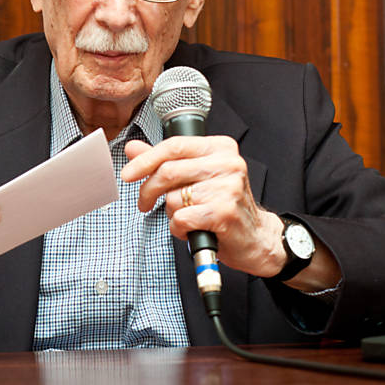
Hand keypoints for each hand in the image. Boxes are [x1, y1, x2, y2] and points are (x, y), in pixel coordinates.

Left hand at [121, 136, 285, 277]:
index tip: (127, 174)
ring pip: (174, 198)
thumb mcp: (195, 177)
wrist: (256, 237)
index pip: (173, 146)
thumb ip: (164, 162)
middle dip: (148, 190)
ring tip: (188, 218)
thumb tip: (133, 149)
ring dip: (172, 214)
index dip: (144, 160)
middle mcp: (228, 163)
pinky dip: (179, 229)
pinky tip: (193, 229)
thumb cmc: (223, 206)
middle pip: (168, 171)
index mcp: (221, 148)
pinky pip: (182, 219)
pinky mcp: (224, 212)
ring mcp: (228, 188)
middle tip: (145, 203)